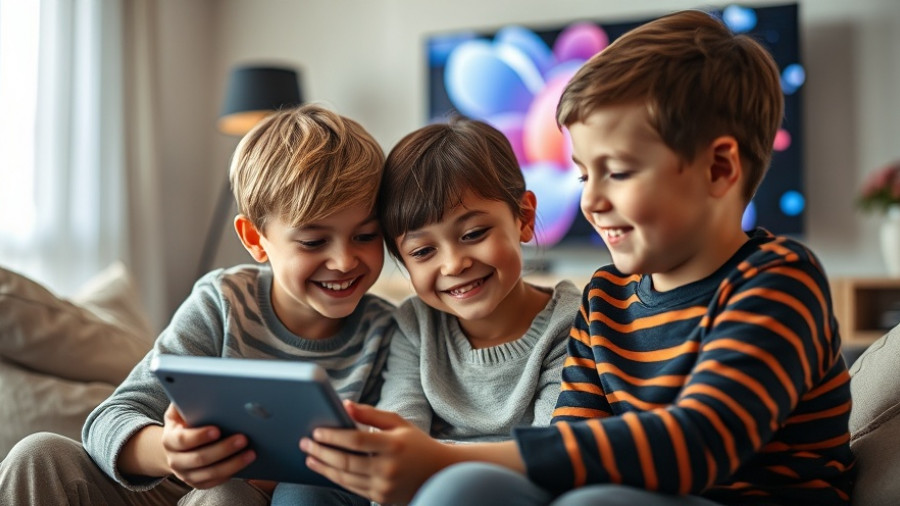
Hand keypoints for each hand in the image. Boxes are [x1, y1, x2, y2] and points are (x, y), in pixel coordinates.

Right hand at [160, 403, 255, 488]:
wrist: (176, 445)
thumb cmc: (184, 421)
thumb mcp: (180, 408)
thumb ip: (187, 399)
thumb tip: (202, 386)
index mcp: (170, 439)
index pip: (182, 440)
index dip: (199, 436)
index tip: (217, 430)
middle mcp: (175, 459)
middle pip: (199, 459)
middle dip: (223, 449)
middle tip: (243, 438)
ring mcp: (186, 474)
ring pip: (210, 474)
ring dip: (232, 464)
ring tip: (251, 453)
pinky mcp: (198, 483)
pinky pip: (215, 482)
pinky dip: (231, 473)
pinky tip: (245, 463)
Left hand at [302, 401, 456, 503]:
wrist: (438, 473)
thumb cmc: (415, 443)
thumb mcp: (398, 423)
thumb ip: (371, 414)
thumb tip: (345, 404)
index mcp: (394, 445)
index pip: (357, 440)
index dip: (334, 436)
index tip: (316, 431)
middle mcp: (389, 468)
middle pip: (347, 461)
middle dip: (321, 452)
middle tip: (304, 443)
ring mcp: (385, 486)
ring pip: (346, 478)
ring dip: (324, 467)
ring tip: (309, 457)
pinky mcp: (381, 498)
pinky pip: (353, 488)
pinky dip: (336, 478)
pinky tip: (325, 469)